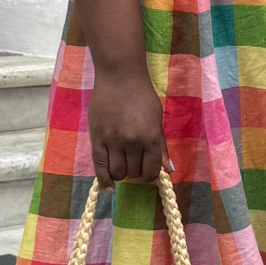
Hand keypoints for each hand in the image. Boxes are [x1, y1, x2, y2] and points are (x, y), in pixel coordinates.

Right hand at [87, 69, 165, 184]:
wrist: (120, 77)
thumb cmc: (142, 96)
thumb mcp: (157, 120)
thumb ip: (160, 147)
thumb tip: (168, 170)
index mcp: (150, 137)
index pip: (151, 170)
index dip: (150, 175)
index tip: (147, 171)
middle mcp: (132, 142)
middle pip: (134, 173)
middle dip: (135, 172)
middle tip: (134, 164)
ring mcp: (113, 141)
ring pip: (117, 172)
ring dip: (121, 173)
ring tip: (122, 165)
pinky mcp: (97, 138)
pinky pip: (99, 167)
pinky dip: (105, 180)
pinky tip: (109, 187)